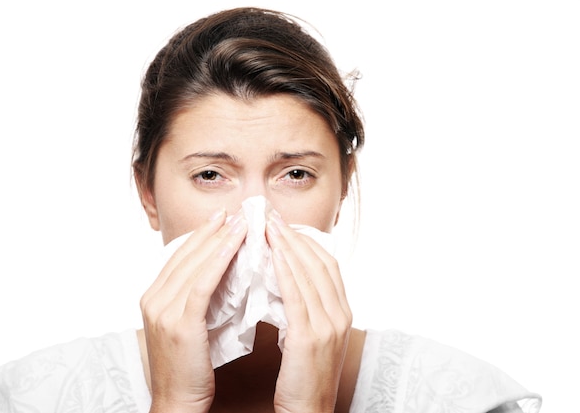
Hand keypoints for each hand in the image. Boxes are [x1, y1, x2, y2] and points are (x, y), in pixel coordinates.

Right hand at [140, 209, 247, 412]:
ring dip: (220, 239)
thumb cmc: (189, 368)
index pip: (180, 257)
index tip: (222, 218)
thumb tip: (224, 274)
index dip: (201, 235)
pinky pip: (202, 283)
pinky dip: (219, 260)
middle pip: (186, 255)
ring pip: (195, 265)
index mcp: (154, 298)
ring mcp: (163, 310)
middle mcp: (154, 299)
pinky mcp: (179, 323)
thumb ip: (197, 299)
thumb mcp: (189, 326)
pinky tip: (235, 245)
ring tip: (241, 221)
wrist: (177, 402)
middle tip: (233, 211)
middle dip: (211, 231)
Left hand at [266, 210, 351, 412]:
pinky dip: (284, 270)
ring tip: (267, 226)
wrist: (309, 412)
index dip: (305, 241)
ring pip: (307, 274)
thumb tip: (285, 278)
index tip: (284, 225)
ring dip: (286, 246)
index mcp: (342, 312)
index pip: (326, 264)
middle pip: (318, 262)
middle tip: (272, 216)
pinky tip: (270, 253)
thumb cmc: (304, 376)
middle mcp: (340, 314)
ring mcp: (328, 325)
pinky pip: (296, 295)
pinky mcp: (309, 338)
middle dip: (294, 236)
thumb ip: (306, 307)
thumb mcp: (312, 336)